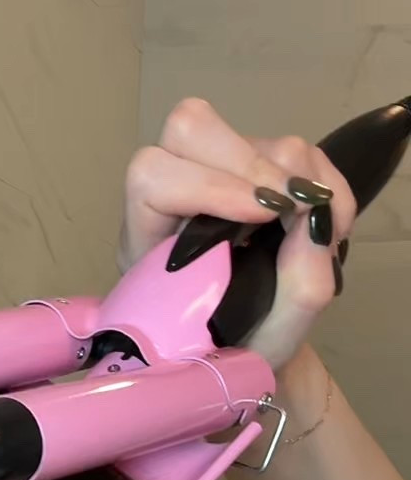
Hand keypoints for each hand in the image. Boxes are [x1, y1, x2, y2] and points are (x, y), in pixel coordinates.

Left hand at [120, 97, 356, 369]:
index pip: (152, 178)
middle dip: (252, 164)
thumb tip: (314, 219)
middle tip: (291, 210)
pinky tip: (331, 221)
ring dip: (298, 177)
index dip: (207, 186)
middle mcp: (178, 197)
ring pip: (253, 134)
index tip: (262, 216)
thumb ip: (297, 288)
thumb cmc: (242, 351)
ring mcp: (220, 178)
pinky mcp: (259, 171)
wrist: (252, 346)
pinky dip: (325, 180)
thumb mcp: (269, 341)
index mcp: (147, 242)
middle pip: (191, 128)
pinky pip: (296, 150)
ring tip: (321, 231)